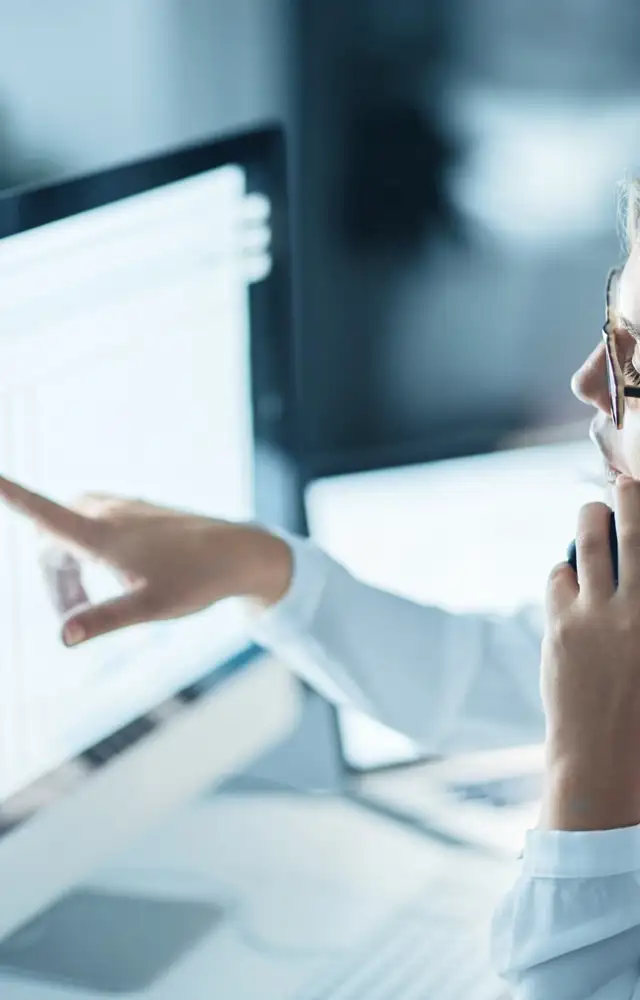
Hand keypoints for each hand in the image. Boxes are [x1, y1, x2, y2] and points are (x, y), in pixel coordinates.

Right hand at [0, 478, 292, 646]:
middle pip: (51, 539)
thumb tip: (63, 637)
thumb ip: (104, 620)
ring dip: (70, 567)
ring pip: (73, 531)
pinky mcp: (139, 512)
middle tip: (71, 617)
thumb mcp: (150, 608)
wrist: (240, 553)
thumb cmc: (197, 581)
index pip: (43, 514)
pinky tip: (119, 577)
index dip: (11, 495)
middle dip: (51, 577)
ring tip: (96, 602)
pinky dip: (90, 553)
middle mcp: (109, 512)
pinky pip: (95, 524)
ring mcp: (125, 508)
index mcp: (103, 534)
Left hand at [541, 477, 639, 829]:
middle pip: (636, 533)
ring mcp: (600, 616)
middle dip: (630, 498)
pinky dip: (564, 572)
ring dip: (591, 518)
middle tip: (625, 481)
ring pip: (589, 544)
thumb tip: (630, 579)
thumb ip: (636, 611)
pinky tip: (570, 576)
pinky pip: (559, 578)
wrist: (606, 760)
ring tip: (593, 511)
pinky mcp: (562, 627)